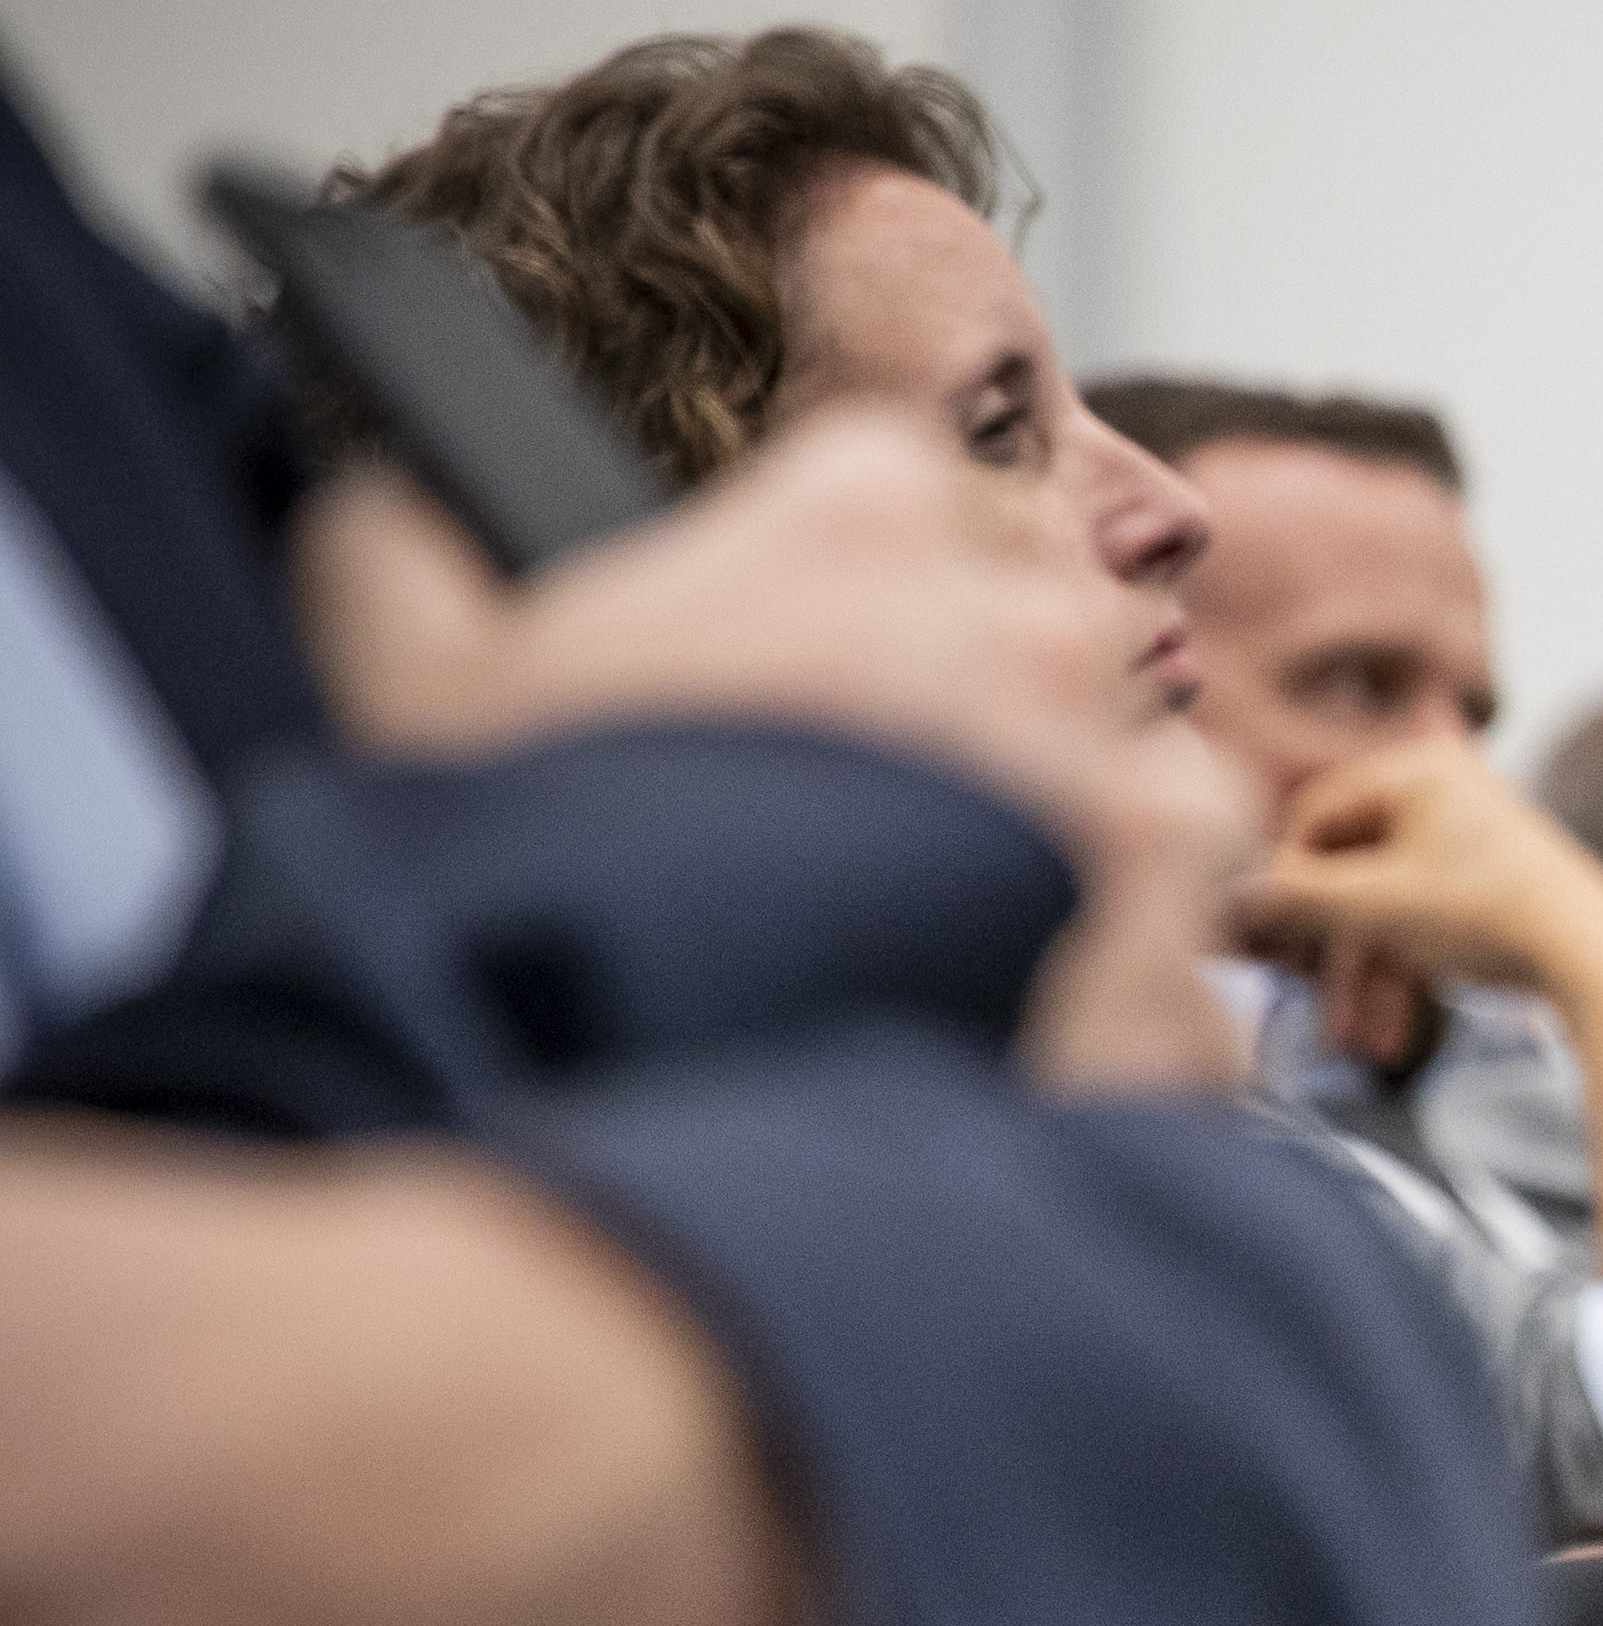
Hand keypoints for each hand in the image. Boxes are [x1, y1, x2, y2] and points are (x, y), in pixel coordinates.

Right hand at [305, 424, 1243, 1084]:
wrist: (623, 1126)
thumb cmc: (523, 888)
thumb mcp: (420, 687)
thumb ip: (413, 566)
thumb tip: (391, 522)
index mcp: (869, 513)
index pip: (918, 500)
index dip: (862, 602)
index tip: (815, 683)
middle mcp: (1034, 626)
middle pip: (1058, 644)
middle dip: (989, 727)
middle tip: (875, 836)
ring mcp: (1133, 795)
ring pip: (1158, 796)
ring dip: (1081, 861)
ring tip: (950, 948)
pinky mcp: (1187, 961)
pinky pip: (1186, 980)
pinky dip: (1112, 1025)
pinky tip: (1000, 1055)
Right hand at [1238, 737, 1602, 1002]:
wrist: (1600, 961)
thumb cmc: (1490, 914)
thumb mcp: (1375, 904)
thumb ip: (1297, 897)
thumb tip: (1235, 893)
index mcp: (1417, 770)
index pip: (1316, 815)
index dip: (1285, 879)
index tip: (1265, 934)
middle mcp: (1446, 793)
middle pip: (1354, 873)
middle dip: (1334, 953)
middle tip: (1312, 1006)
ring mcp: (1473, 841)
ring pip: (1390, 910)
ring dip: (1368, 980)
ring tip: (1357, 1044)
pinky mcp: (1495, 888)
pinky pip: (1428, 924)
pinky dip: (1407, 975)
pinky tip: (1391, 1033)